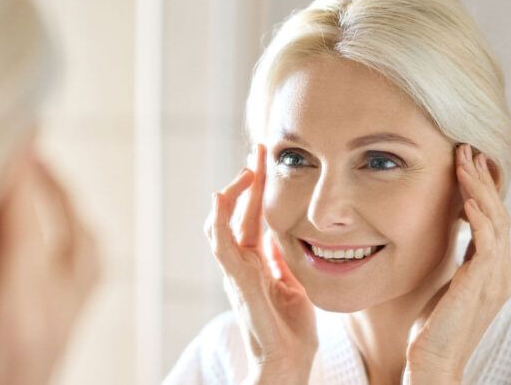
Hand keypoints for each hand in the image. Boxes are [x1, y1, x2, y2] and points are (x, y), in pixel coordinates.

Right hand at [0, 154, 98, 384]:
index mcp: (19, 310)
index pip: (21, 226)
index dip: (9, 176)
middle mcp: (58, 307)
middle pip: (63, 223)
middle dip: (40, 174)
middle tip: (17, 137)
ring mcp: (73, 312)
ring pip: (86, 239)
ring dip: (63, 197)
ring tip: (34, 167)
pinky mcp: (75, 316)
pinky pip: (91, 260)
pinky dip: (75, 224)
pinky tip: (52, 211)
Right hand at [204, 144, 317, 384]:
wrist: (288, 361)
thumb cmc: (291, 329)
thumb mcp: (292, 283)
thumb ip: (282, 260)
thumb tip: (281, 236)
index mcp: (254, 262)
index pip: (249, 216)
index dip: (255, 188)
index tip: (265, 160)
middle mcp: (240, 263)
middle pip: (235, 212)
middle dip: (246, 179)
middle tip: (259, 150)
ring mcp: (235, 272)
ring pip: (221, 223)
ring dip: (232, 193)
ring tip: (247, 169)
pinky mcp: (238, 281)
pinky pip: (220, 245)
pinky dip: (217, 220)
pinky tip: (220, 198)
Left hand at [405, 144, 510, 383]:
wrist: (434, 363)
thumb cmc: (433, 329)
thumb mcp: (447, 286)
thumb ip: (457, 263)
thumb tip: (449, 237)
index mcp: (494, 271)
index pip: (494, 219)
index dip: (483, 188)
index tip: (469, 161)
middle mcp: (501, 273)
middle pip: (499, 213)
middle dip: (483, 179)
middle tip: (468, 149)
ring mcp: (495, 280)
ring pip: (496, 221)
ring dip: (479, 188)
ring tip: (464, 161)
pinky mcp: (482, 287)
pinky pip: (487, 244)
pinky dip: (478, 218)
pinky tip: (466, 200)